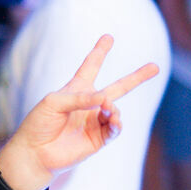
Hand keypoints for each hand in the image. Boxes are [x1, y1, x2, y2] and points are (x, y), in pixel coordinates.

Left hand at [0, 35, 158, 189]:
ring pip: (115, 110)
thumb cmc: (39, 123)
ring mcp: (95, 121)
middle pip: (117, 87)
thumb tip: (106, 99)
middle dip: (136, 77)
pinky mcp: (98, 138)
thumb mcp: (53, 102)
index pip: (90, 67)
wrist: (35, 152)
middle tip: (155, 66)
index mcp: (75, 90)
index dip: (99, 52)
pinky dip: (116, 123)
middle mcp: (89, 104)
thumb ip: (79, 98)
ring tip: (107, 108)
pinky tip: (113, 120)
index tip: (108, 37)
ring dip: (113, 108)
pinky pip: (114, 129)